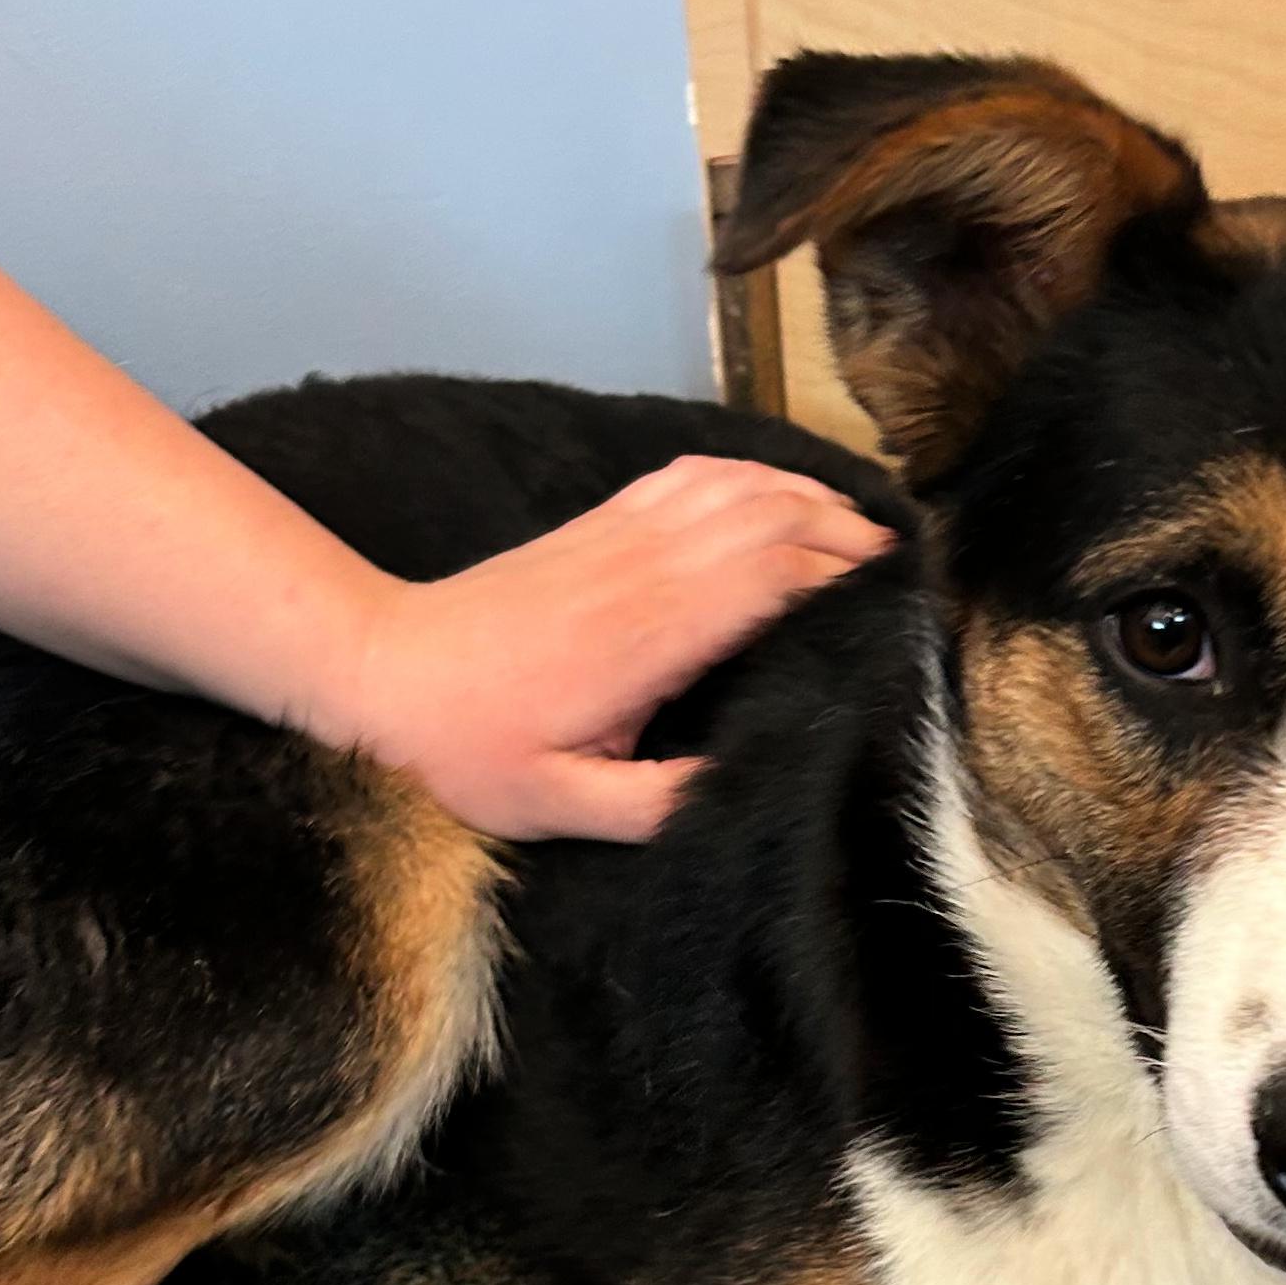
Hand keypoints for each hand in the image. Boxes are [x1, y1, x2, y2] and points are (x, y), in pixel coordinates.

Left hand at [328, 456, 893, 839]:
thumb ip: (659, 805)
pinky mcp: (598, 524)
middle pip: (771, 520)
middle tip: (907, 570)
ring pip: (738, 488)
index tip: (898, 598)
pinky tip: (782, 496)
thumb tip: (745, 788)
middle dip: (848, 535)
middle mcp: (640, 572)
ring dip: (809, 500)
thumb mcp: (560, 808)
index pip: (769, 579)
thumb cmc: (465, 749)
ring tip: (866, 534)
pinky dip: (752, 477)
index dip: (842, 577)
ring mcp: (618, 537)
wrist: (378, 673)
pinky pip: (692, 478)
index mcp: (645, 639)